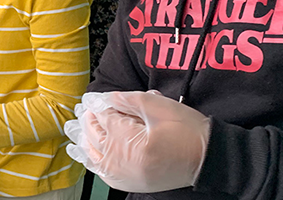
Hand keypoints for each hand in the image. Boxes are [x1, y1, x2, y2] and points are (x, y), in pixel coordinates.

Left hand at [65, 91, 209, 193]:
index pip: (106, 119)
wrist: (207, 157)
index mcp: (134, 143)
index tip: (89, 98)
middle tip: (82, 110)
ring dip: (84, 140)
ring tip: (75, 128)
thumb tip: (101, 98)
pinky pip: (102, 173)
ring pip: (95, 156)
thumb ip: (126, 100)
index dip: (97, 105)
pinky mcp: (131, 184)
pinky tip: (84, 152)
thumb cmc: (188, 130)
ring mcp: (127, 176)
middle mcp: (126, 163)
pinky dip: (91, 161)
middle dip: (88, 122)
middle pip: (97, 137)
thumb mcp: (158, 106)